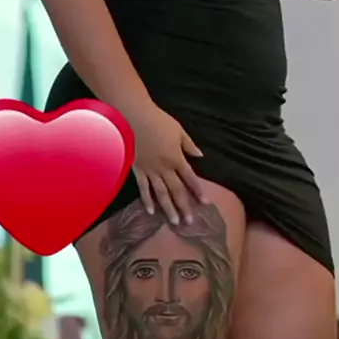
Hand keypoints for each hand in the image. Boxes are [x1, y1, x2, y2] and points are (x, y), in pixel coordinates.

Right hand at [130, 104, 207, 224]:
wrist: (133, 117)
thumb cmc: (157, 120)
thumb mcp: (178, 130)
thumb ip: (189, 145)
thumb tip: (200, 156)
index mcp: (176, 158)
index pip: (190, 178)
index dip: (198, 191)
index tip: (206, 203)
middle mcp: (164, 167)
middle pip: (177, 190)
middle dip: (184, 206)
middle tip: (190, 222)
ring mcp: (150, 170)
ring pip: (161, 193)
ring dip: (168, 208)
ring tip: (174, 222)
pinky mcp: (137, 170)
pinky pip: (143, 188)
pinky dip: (147, 200)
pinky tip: (151, 211)